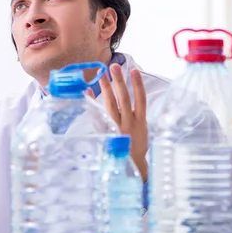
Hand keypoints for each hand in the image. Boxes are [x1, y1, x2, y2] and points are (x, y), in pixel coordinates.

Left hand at [97, 63, 147, 181]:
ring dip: (106, 88)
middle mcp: (128, 124)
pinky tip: (87, 92)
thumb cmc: (138, 146)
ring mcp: (116, 128)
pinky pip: (97, 115)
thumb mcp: (143, 131)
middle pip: (124, 99)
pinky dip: (92, 102)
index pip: (141, 100)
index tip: (134, 71)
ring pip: (110, 105)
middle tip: (114, 67)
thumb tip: (134, 96)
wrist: (131, 166)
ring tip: (101, 74)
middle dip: (119, 82)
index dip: (138, 85)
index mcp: (141, 122)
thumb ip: (138, 115)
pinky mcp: (106, 133)